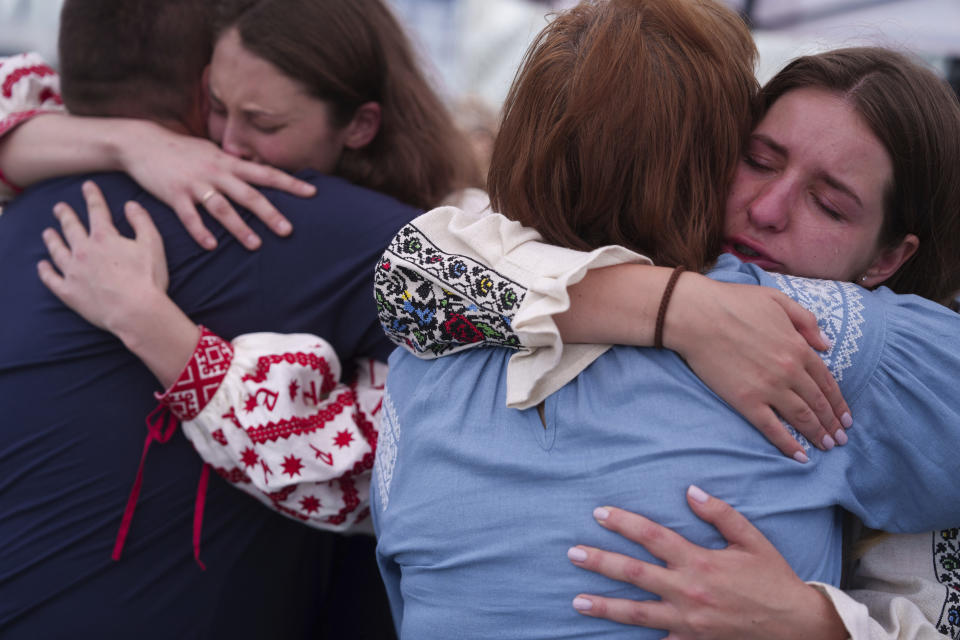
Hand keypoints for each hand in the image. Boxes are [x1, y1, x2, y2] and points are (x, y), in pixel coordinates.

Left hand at [38, 180, 200, 385]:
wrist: (135, 311)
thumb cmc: (148, 278)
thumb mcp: (153, 244)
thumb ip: (141, 221)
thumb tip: (131, 205)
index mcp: (104, 237)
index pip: (96, 211)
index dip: (92, 196)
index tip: (87, 186)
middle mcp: (83, 250)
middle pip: (70, 227)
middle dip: (65, 215)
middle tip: (59, 208)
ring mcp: (73, 271)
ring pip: (57, 251)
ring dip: (52, 240)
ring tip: (48, 233)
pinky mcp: (69, 292)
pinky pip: (52, 279)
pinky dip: (45, 271)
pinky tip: (42, 266)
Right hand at [118, 121, 315, 249]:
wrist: (141, 142)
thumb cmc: (182, 150)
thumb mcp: (212, 152)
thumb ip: (234, 165)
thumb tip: (258, 172)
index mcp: (228, 162)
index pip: (266, 173)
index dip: (290, 183)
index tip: (313, 193)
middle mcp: (215, 172)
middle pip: (248, 194)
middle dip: (270, 213)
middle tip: (288, 231)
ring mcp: (194, 184)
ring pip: (221, 208)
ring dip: (239, 228)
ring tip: (255, 245)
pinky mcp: (173, 195)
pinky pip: (189, 217)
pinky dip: (200, 232)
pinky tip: (211, 246)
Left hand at [567, 488, 847, 639]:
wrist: (795, 627)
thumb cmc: (773, 580)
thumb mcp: (752, 540)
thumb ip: (720, 514)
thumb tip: (690, 491)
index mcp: (700, 562)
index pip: (652, 536)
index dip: (623, 523)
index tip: (599, 513)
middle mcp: (687, 591)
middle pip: (633, 574)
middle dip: (600, 562)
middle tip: (573, 554)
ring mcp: (686, 621)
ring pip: (636, 612)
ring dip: (604, 606)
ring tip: (577, 601)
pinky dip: (636, 638)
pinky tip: (613, 635)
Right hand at [668, 274, 851, 460]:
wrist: (696, 315)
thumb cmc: (733, 302)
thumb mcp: (777, 300)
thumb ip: (806, 321)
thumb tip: (827, 345)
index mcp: (798, 347)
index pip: (826, 382)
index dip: (838, 402)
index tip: (846, 417)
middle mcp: (789, 371)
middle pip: (818, 403)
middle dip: (832, 423)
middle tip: (840, 438)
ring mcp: (768, 388)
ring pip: (801, 418)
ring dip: (817, 434)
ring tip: (827, 446)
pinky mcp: (746, 401)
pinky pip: (773, 429)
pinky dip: (789, 445)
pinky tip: (800, 456)